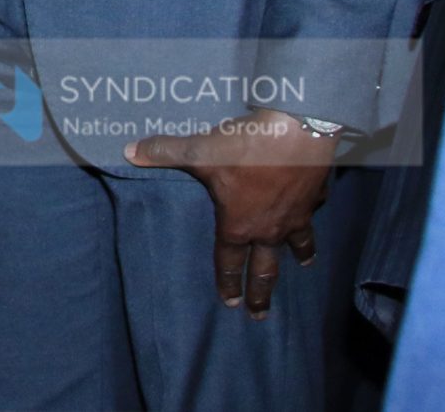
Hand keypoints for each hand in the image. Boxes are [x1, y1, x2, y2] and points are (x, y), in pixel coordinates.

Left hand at [128, 110, 334, 318]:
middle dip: (261, 292)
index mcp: (239, 224)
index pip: (229, 261)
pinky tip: (311, 212)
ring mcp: (297, 216)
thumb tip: (128, 151)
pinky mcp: (316, 197)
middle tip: (260, 313)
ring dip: (300, 255)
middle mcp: (269, 228)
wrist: (297, 131)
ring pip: (298, 244)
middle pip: (265, 269)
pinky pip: (313, 212)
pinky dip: (311, 216)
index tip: (229, 302)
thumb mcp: (198, 151)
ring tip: (302, 265)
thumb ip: (164, 153)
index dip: (227, 281)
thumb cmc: (244, 147)